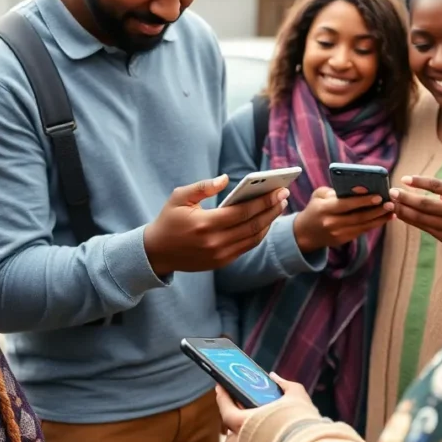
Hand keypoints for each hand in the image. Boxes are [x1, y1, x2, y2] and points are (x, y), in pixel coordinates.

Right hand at [144, 175, 287, 276]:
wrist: (156, 253)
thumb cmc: (169, 220)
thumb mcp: (179, 197)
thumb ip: (203, 186)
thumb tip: (226, 179)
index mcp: (205, 224)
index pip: (242, 212)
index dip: (264, 201)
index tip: (279, 190)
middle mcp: (215, 242)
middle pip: (252, 225)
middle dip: (272, 209)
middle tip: (284, 196)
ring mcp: (219, 255)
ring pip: (253, 238)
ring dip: (269, 222)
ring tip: (279, 207)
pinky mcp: (221, 262)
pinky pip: (246, 247)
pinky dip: (259, 234)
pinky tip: (265, 221)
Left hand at [216, 373, 313, 441]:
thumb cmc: (301, 421)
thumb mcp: (295, 394)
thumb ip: (282, 384)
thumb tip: (273, 376)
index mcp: (244, 423)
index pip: (225, 410)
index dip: (222, 396)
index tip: (220, 386)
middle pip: (229, 431)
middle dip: (232, 419)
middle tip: (239, 407)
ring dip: (241, 436)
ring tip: (251, 426)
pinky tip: (264, 438)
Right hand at [293, 187, 394, 251]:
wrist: (305, 234)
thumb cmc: (315, 209)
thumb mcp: (319, 196)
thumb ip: (335, 191)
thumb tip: (358, 188)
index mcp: (325, 209)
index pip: (346, 204)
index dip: (363, 200)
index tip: (378, 196)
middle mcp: (332, 223)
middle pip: (358, 217)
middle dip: (377, 210)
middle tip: (391, 203)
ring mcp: (338, 233)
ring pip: (363, 226)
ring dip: (379, 219)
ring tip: (392, 211)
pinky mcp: (343, 240)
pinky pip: (362, 231)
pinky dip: (374, 224)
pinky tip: (384, 218)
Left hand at [390, 175, 441, 248]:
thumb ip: (440, 186)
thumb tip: (410, 186)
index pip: (436, 186)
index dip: (419, 182)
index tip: (403, 179)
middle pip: (425, 204)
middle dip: (405, 198)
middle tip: (391, 192)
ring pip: (421, 218)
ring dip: (402, 211)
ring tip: (390, 204)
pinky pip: (423, 227)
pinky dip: (409, 220)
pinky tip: (400, 213)